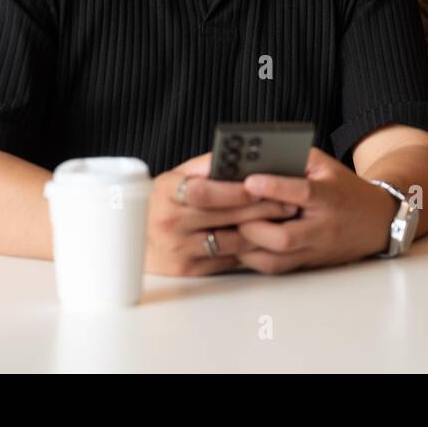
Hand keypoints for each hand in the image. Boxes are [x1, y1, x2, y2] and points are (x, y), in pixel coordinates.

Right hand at [145, 152, 298, 275]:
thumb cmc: (167, 201)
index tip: (260, 185)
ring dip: (261, 229)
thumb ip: (205, 166)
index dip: (234, 190)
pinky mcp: (188, 269)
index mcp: (165, 192)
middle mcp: (168, 222)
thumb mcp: (177, 177)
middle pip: (223, 216)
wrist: (141, 238)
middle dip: (260, 208)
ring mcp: (178, 249)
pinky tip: (266, 236)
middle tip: (287, 201)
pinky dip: (249, 247)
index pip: (203, 190)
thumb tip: (240, 157)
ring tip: (282, 217)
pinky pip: (227, 258)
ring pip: (231, 240)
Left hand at [234, 147, 399, 273]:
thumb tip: (256, 156)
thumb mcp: (325, 165)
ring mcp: (315, 251)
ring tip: (223, 232)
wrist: (375, 222)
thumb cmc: (343, 189)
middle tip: (227, 214)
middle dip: (252, 227)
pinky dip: (251, 259)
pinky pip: (274, 268)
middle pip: (285, 237)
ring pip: (276, 260)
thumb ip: (295, 159)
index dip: (275, 188)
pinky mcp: (307, 265)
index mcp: (329, 197)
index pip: (302, 193)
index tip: (249, 181)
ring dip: (246, 248)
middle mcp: (323, 229)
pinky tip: (234, 247)